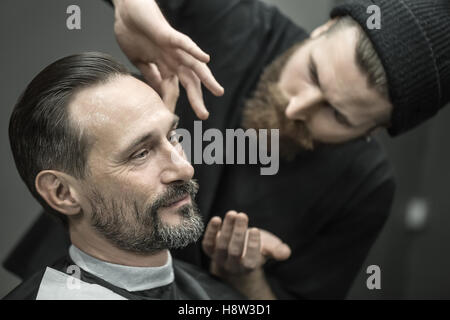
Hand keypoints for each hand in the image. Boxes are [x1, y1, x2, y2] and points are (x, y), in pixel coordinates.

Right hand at [112, 0, 223, 119]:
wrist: (125, 9)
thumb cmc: (132, 32)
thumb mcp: (139, 60)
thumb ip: (150, 75)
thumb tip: (157, 93)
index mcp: (165, 65)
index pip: (174, 88)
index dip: (172, 102)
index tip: (170, 120)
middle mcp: (173, 58)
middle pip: (190, 81)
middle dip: (197, 98)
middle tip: (203, 115)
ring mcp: (172, 47)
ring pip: (194, 65)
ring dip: (206, 79)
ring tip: (218, 91)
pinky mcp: (168, 35)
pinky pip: (184, 43)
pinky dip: (195, 51)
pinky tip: (206, 59)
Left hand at [202, 211, 290, 277]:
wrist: (239, 249)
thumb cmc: (257, 246)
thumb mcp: (269, 248)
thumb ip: (277, 250)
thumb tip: (285, 253)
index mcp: (249, 266)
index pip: (251, 260)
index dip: (253, 245)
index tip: (255, 230)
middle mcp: (232, 265)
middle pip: (234, 251)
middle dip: (238, 233)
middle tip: (242, 216)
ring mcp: (219, 258)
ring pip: (221, 245)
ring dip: (227, 228)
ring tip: (233, 213)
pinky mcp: (209, 249)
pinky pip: (207, 242)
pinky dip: (211, 231)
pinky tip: (217, 219)